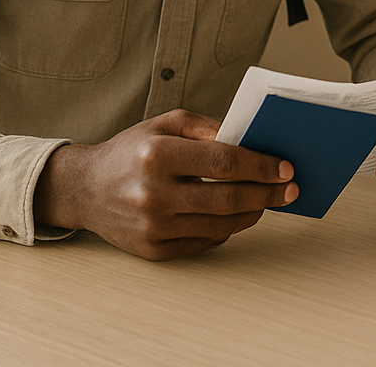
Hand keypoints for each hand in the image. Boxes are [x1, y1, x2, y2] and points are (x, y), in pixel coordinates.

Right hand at [33, 109, 296, 260]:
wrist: (84, 189)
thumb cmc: (131, 151)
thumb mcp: (165, 123)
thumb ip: (208, 127)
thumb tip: (251, 141)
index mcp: (157, 156)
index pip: (224, 163)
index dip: (261, 166)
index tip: (286, 167)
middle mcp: (153, 194)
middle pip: (228, 198)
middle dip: (268, 194)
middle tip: (291, 189)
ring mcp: (153, 227)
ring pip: (221, 225)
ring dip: (253, 213)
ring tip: (268, 200)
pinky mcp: (153, 251)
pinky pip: (205, 242)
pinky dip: (228, 229)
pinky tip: (238, 215)